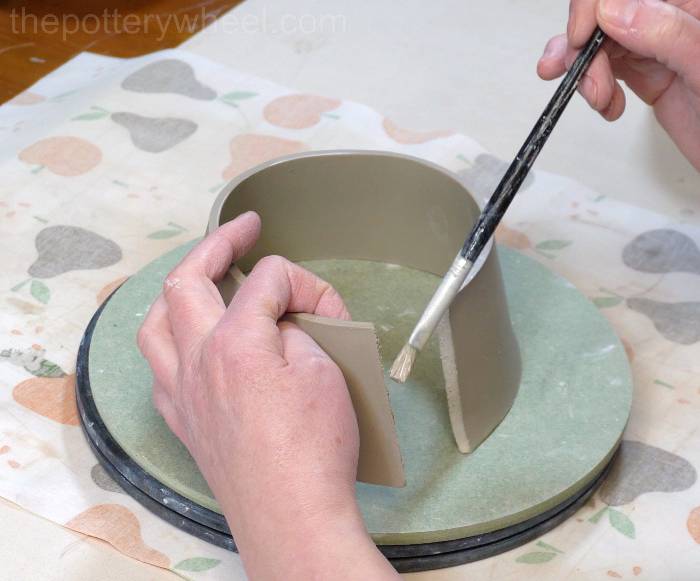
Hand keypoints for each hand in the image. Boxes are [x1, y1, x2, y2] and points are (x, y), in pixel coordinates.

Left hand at [137, 211, 398, 579]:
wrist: (292, 518)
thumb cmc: (314, 451)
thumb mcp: (325, 372)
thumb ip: (298, 332)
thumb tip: (283, 324)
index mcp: (235, 343)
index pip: (266, 280)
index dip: (303, 282)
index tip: (327, 306)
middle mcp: (196, 361)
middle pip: (187, 280)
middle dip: (216, 244)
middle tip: (244, 230)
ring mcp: (182, 392)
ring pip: (155, 323)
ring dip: (177, 290)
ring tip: (202, 279)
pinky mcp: (183, 420)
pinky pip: (160, 366)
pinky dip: (173, 341)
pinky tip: (194, 344)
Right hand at [538, 0, 699, 169]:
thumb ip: (667, 35)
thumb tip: (613, 10)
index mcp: (693, 4)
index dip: (595, 6)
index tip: (580, 39)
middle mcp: (674, 17)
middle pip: (607, 13)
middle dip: (586, 47)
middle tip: (590, 86)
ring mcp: (658, 44)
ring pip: (601, 40)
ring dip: (583, 69)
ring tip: (595, 98)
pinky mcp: (647, 70)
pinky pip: (606, 67)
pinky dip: (593, 86)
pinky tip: (606, 105)